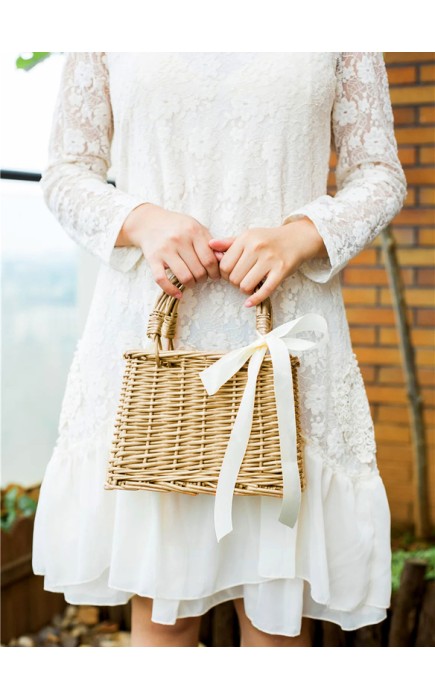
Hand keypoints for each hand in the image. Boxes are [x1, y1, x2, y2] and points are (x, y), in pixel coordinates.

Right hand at [116, 202, 221, 297]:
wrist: (150, 222)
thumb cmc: (178, 227)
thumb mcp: (196, 228)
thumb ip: (211, 243)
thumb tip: (224, 259)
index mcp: (193, 231)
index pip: (210, 260)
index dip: (215, 272)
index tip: (214, 275)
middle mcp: (179, 239)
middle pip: (199, 270)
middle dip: (203, 279)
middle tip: (202, 277)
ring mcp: (165, 250)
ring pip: (184, 277)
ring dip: (191, 284)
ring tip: (192, 282)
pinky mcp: (152, 259)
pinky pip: (162, 280)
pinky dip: (171, 290)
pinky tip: (178, 294)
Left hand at [208, 217, 327, 305]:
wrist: (298, 238)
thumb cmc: (269, 239)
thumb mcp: (248, 236)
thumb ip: (228, 243)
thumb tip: (210, 246)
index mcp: (246, 238)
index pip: (224, 265)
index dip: (224, 274)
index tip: (231, 274)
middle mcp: (257, 247)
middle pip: (233, 277)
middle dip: (235, 283)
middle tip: (242, 280)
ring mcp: (270, 259)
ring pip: (245, 286)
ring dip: (245, 290)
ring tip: (250, 285)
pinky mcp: (281, 270)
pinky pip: (264, 290)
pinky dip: (255, 299)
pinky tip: (249, 303)